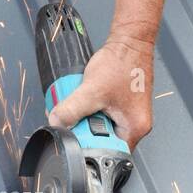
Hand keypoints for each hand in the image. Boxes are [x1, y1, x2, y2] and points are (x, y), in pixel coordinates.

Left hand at [48, 35, 154, 149]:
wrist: (130, 41)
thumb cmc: (123, 62)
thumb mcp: (92, 89)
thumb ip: (71, 109)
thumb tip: (57, 123)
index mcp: (134, 127)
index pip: (109, 152)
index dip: (89, 145)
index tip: (76, 135)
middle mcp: (134, 124)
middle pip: (102, 140)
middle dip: (84, 129)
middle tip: (75, 117)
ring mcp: (128, 114)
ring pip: (99, 126)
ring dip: (86, 117)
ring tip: (84, 102)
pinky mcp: (120, 104)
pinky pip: (100, 113)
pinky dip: (90, 107)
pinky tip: (87, 96)